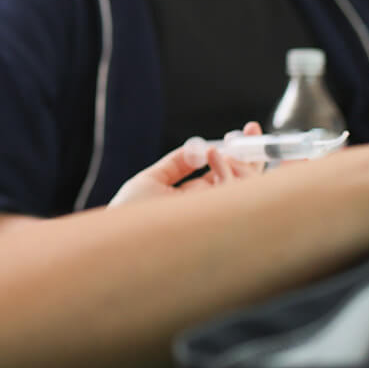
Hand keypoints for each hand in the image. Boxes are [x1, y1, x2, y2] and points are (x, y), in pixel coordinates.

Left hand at [110, 123, 266, 207]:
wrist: (116, 238)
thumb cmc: (128, 215)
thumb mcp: (150, 181)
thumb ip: (175, 164)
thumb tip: (197, 148)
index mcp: (198, 200)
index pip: (227, 175)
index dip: (239, 154)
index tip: (246, 131)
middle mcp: (210, 210)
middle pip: (244, 181)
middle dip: (252, 154)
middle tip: (251, 129)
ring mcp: (213, 218)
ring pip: (242, 189)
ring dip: (237, 163)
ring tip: (217, 148)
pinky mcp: (212, 222)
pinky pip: (231, 196)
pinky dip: (227, 172)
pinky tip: (214, 154)